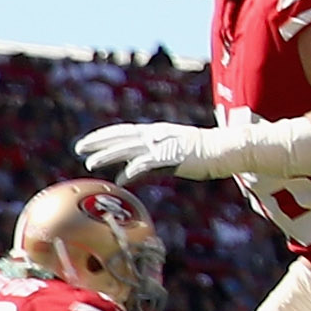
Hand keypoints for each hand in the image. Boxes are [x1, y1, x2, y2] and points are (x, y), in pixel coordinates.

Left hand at [80, 116, 310, 184]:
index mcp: (159, 132)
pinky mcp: (172, 156)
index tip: (89, 142)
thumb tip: (137, 172)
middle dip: (99, 142)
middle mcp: (158, 135)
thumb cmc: (209, 154)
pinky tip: (122, 179)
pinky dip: (132, 171)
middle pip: (122, 137)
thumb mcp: (178, 154)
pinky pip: (147, 165)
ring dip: (109, 155)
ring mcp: (165, 145)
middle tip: (79, 148)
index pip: (126, 131)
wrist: (231, 149)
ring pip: (129, 149)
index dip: (106, 136)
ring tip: (91, 163)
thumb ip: (157, 161)